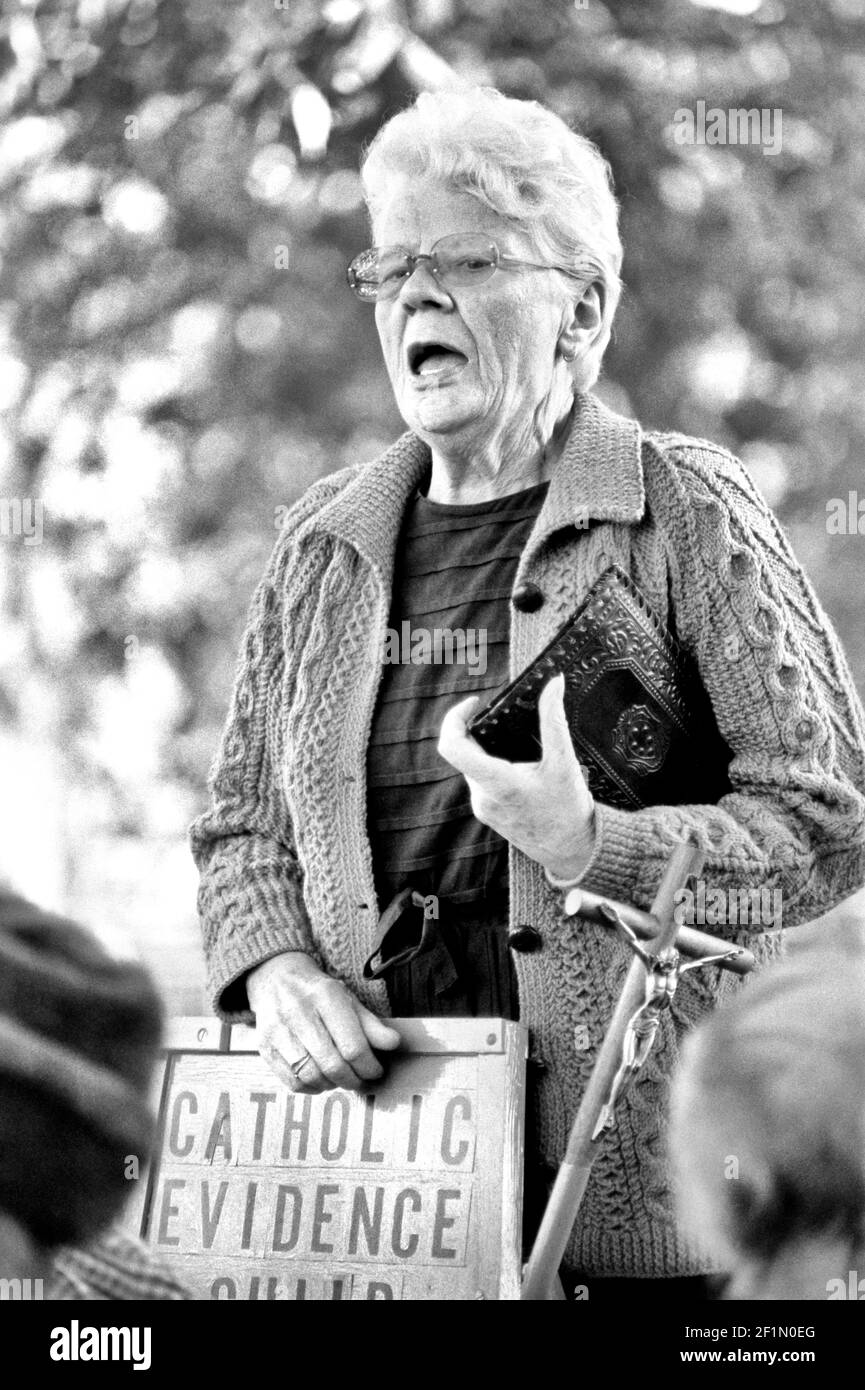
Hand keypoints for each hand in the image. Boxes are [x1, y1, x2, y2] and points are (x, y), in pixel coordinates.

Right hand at [246, 951, 400, 1092]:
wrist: (276, 980)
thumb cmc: (318, 994)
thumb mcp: (348, 1000)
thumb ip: (371, 1024)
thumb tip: (394, 1043)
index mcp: (325, 997)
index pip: (353, 1045)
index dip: (369, 1066)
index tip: (376, 1071)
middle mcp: (299, 1012)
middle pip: (333, 1064)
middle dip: (353, 1080)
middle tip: (361, 1080)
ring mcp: (278, 1031)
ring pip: (312, 1076)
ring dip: (332, 1085)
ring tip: (341, 1079)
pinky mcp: (265, 1047)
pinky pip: (292, 1082)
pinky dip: (311, 1088)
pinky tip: (321, 1080)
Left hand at [438, 673, 595, 881]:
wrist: (572, 852)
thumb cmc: (569, 810)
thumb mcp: (565, 762)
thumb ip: (555, 720)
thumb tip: (554, 683)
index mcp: (497, 783)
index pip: (451, 746)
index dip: (454, 718)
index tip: (475, 703)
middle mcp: (482, 796)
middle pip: (464, 752)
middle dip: (482, 731)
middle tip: (508, 719)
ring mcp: (482, 807)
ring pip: (473, 766)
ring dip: (490, 750)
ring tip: (520, 746)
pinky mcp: (487, 813)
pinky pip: (481, 780)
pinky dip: (495, 767)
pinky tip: (521, 767)